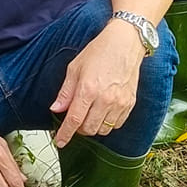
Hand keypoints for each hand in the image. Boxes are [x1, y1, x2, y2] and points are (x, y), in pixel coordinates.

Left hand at [49, 20, 143, 146]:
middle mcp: (104, 99)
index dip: (65, 134)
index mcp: (88, 90)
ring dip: (93, 127)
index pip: (73, 120)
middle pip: (88, 129)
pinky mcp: (130, 104)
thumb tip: (55, 109)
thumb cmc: (98, 52)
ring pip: (103, 130)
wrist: (125, 44)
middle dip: (78, 129)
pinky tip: (103, 113)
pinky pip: (117, 125)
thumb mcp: (74, 68)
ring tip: (89, 114)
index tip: (59, 142)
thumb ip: (65, 92)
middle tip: (75, 119)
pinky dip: (108, 124)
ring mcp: (119, 103)